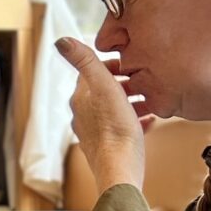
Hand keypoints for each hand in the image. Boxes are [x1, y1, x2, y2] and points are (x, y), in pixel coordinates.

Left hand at [57, 36, 148, 193]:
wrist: (121, 170)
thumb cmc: (116, 129)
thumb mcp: (104, 86)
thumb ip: (85, 62)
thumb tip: (61, 40)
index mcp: (80, 98)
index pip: (91, 72)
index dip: (111, 65)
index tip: (129, 64)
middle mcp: (82, 115)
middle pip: (103, 91)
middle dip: (123, 84)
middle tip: (143, 81)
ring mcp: (93, 133)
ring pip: (112, 110)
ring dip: (130, 103)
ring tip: (149, 100)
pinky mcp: (106, 148)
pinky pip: (121, 129)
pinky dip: (134, 122)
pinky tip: (149, 122)